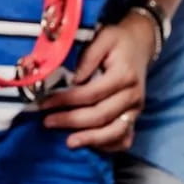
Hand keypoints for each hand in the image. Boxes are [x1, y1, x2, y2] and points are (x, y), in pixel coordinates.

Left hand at [40, 14, 155, 150]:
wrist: (140, 44)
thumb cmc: (117, 41)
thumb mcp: (103, 38)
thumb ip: (88, 56)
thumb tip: (73, 79)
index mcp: (124, 76)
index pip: (91, 94)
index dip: (66, 101)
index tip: (44, 103)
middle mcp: (132, 95)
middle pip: (100, 116)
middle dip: (71, 121)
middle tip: (47, 122)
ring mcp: (135, 109)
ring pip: (115, 132)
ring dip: (90, 139)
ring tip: (69, 142)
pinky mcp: (134, 117)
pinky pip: (124, 139)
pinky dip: (108, 145)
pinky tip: (89, 145)